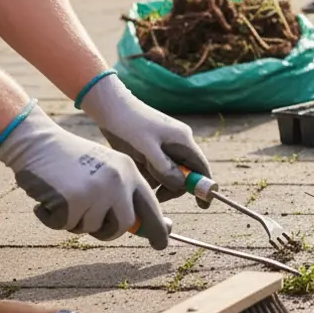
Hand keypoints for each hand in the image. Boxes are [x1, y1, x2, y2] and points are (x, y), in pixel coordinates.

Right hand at [0, 104, 170, 248]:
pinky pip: (64, 226)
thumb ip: (124, 196)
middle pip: (123, 225)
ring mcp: (96, 190)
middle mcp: (118, 181)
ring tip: (64, 197)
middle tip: (90, 224)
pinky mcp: (73, 200)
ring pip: (90, 228)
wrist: (36, 142)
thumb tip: (145, 226)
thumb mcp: (105, 171)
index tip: (161, 243)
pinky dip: (51, 218)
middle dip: (107, 232)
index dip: (157, 228)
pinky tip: (46, 198)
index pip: (151, 206)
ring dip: (74, 221)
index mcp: (129, 172)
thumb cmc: (69, 161)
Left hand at [78, 74, 212, 208]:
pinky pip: (156, 167)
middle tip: (155, 195)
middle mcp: (178, 143)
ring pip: (168, 172)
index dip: (204, 186)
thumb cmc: (128, 124)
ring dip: (156, 180)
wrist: (109, 106)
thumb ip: (164, 168)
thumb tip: (180, 185)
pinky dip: (148, 173)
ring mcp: (166, 145)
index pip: (201, 167)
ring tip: (139, 175)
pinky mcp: (153, 147)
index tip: (203, 206)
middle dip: (171, 186)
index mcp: (183, 140)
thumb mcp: (146, 148)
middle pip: (184, 173)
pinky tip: (135, 167)